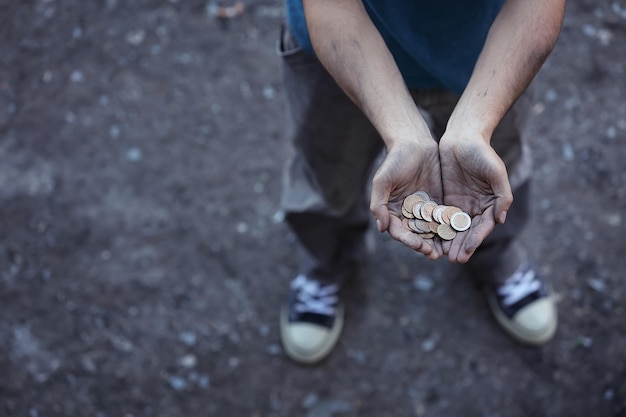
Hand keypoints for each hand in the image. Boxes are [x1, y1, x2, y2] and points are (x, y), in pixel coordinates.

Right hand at [370, 138, 443, 259]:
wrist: (414, 143)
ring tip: (445, 251)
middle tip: (434, 254)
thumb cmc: (394, 161)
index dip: (408, 240)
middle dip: (424, 246)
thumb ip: (378, 205)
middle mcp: (407, 214)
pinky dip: (448, 228)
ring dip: (437, 241)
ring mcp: (423, 209)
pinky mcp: (438, 203)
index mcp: (392, 212)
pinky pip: (443, 218)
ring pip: (431, 230)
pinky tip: (456, 235)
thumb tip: (381, 228)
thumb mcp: (382, 181)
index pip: (399, 231)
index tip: (418, 246)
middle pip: (416, 235)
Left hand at [438, 136, 512, 262]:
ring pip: (453, 227)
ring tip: (442, 256)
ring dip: (449, 242)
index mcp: (490, 203)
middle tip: (453, 260)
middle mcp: (475, 207)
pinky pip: (440, 217)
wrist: (462, 136)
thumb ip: (502, 195)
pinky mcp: (445, 199)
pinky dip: (436, 229)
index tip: (467, 251)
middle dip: (461, 246)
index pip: (483, 227)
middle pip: (467, 231)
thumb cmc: (482, 152)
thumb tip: (501, 220)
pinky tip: (430, 239)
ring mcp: (459, 204)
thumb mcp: (495, 172)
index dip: (475, 240)